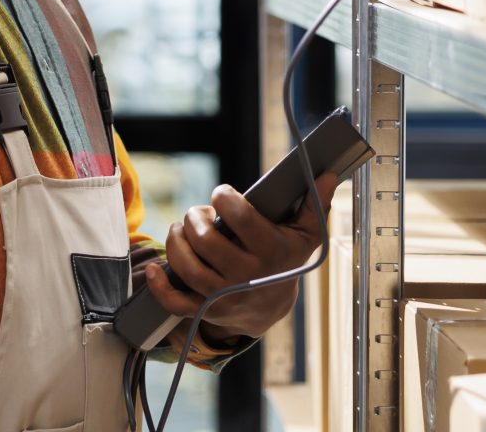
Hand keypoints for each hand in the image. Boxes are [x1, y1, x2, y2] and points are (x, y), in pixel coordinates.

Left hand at [145, 171, 337, 341]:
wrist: (272, 307)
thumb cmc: (284, 260)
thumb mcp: (303, 235)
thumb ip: (314, 205)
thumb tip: (329, 175)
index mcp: (271, 252)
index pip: (238, 215)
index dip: (224, 197)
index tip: (223, 195)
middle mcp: (247, 276)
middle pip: (205, 239)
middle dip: (194, 217)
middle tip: (199, 215)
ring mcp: (225, 296)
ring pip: (187, 267)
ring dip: (176, 240)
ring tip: (181, 230)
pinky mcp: (207, 310)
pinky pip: (177, 303)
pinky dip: (161, 286)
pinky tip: (155, 269)